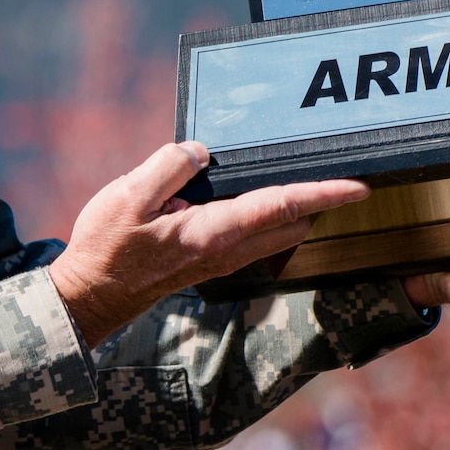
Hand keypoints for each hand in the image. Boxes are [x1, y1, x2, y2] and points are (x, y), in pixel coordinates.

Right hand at [48, 141, 367, 344]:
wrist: (89, 298)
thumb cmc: (106, 249)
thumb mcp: (128, 197)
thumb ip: (169, 168)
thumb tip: (201, 152)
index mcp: (212, 232)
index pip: (281, 206)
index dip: (323, 193)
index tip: (360, 186)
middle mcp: (226, 250)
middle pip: (291, 221)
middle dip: (321, 200)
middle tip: (345, 170)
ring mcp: (220, 259)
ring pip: (277, 232)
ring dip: (297, 208)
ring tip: (309, 176)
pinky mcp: (210, 260)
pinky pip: (255, 234)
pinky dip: (270, 214)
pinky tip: (256, 193)